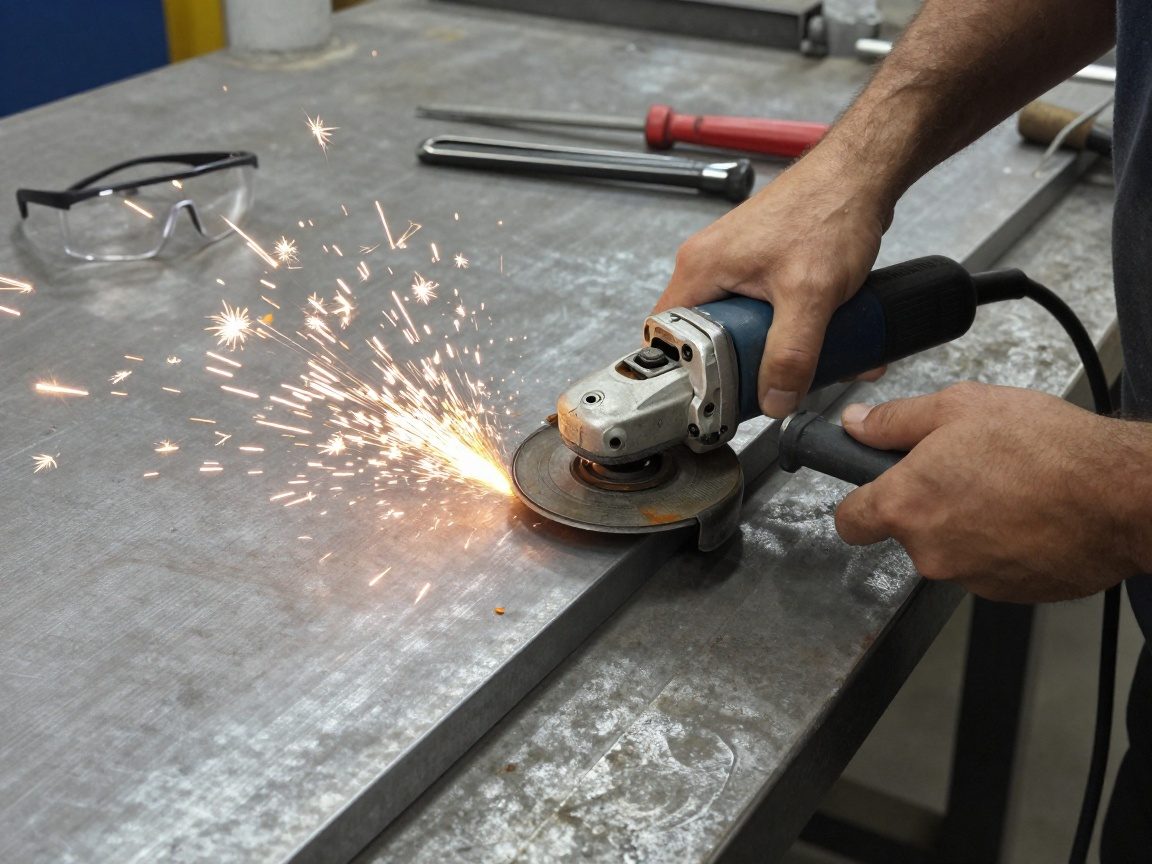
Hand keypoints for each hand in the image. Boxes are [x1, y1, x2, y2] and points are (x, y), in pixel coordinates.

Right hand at [653, 148, 892, 417]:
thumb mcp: (810, 294)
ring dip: (774, 349)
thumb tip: (776, 400)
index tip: (706, 396)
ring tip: (802, 359)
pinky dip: (790, 329)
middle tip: (764, 382)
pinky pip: (764, 311)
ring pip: (741, 326)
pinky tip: (819, 337)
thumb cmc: (830, 208)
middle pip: (704, 336)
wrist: (863, 174)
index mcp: (700, 268)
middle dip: (740, 365)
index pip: (664, 333)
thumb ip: (792, 354)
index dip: (680, 370)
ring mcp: (736, 264)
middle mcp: (710, 264)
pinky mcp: (763, 266)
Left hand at [835, 382, 1149, 602]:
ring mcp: (968, 577)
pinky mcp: (1007, 593)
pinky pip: (987, 565)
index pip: (849, 521)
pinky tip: (1028, 513)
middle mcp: (929, 551)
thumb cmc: (1046, 449)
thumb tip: (857, 425)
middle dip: (928, 503)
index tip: (874, 488)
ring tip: (1007, 487)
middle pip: (907, 530)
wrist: (1121, 496)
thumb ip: (896, 420)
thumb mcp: (959, 407)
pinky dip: (1000, 543)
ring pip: (950, 547)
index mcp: (906, 505)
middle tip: (967, 468)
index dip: (859, 502)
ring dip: (967, 522)